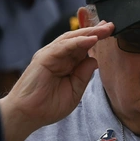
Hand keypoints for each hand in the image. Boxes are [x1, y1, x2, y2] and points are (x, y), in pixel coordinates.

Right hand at [0, 21, 113, 140]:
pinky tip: (91, 39)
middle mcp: (59, 56)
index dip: (96, 39)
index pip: (83, 47)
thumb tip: (94, 60)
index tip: (110, 32)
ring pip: (72, 39)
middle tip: (111, 25)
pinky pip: (64, 46)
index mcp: (67, 64)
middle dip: (96, 31)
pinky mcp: (44, 57)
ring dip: (89, 32)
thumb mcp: (74, 90)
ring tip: (105, 29)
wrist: (28, 115)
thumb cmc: (48, 106)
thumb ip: (84, 75)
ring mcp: (51, 55)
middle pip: (79, 39)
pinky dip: (78, 41)